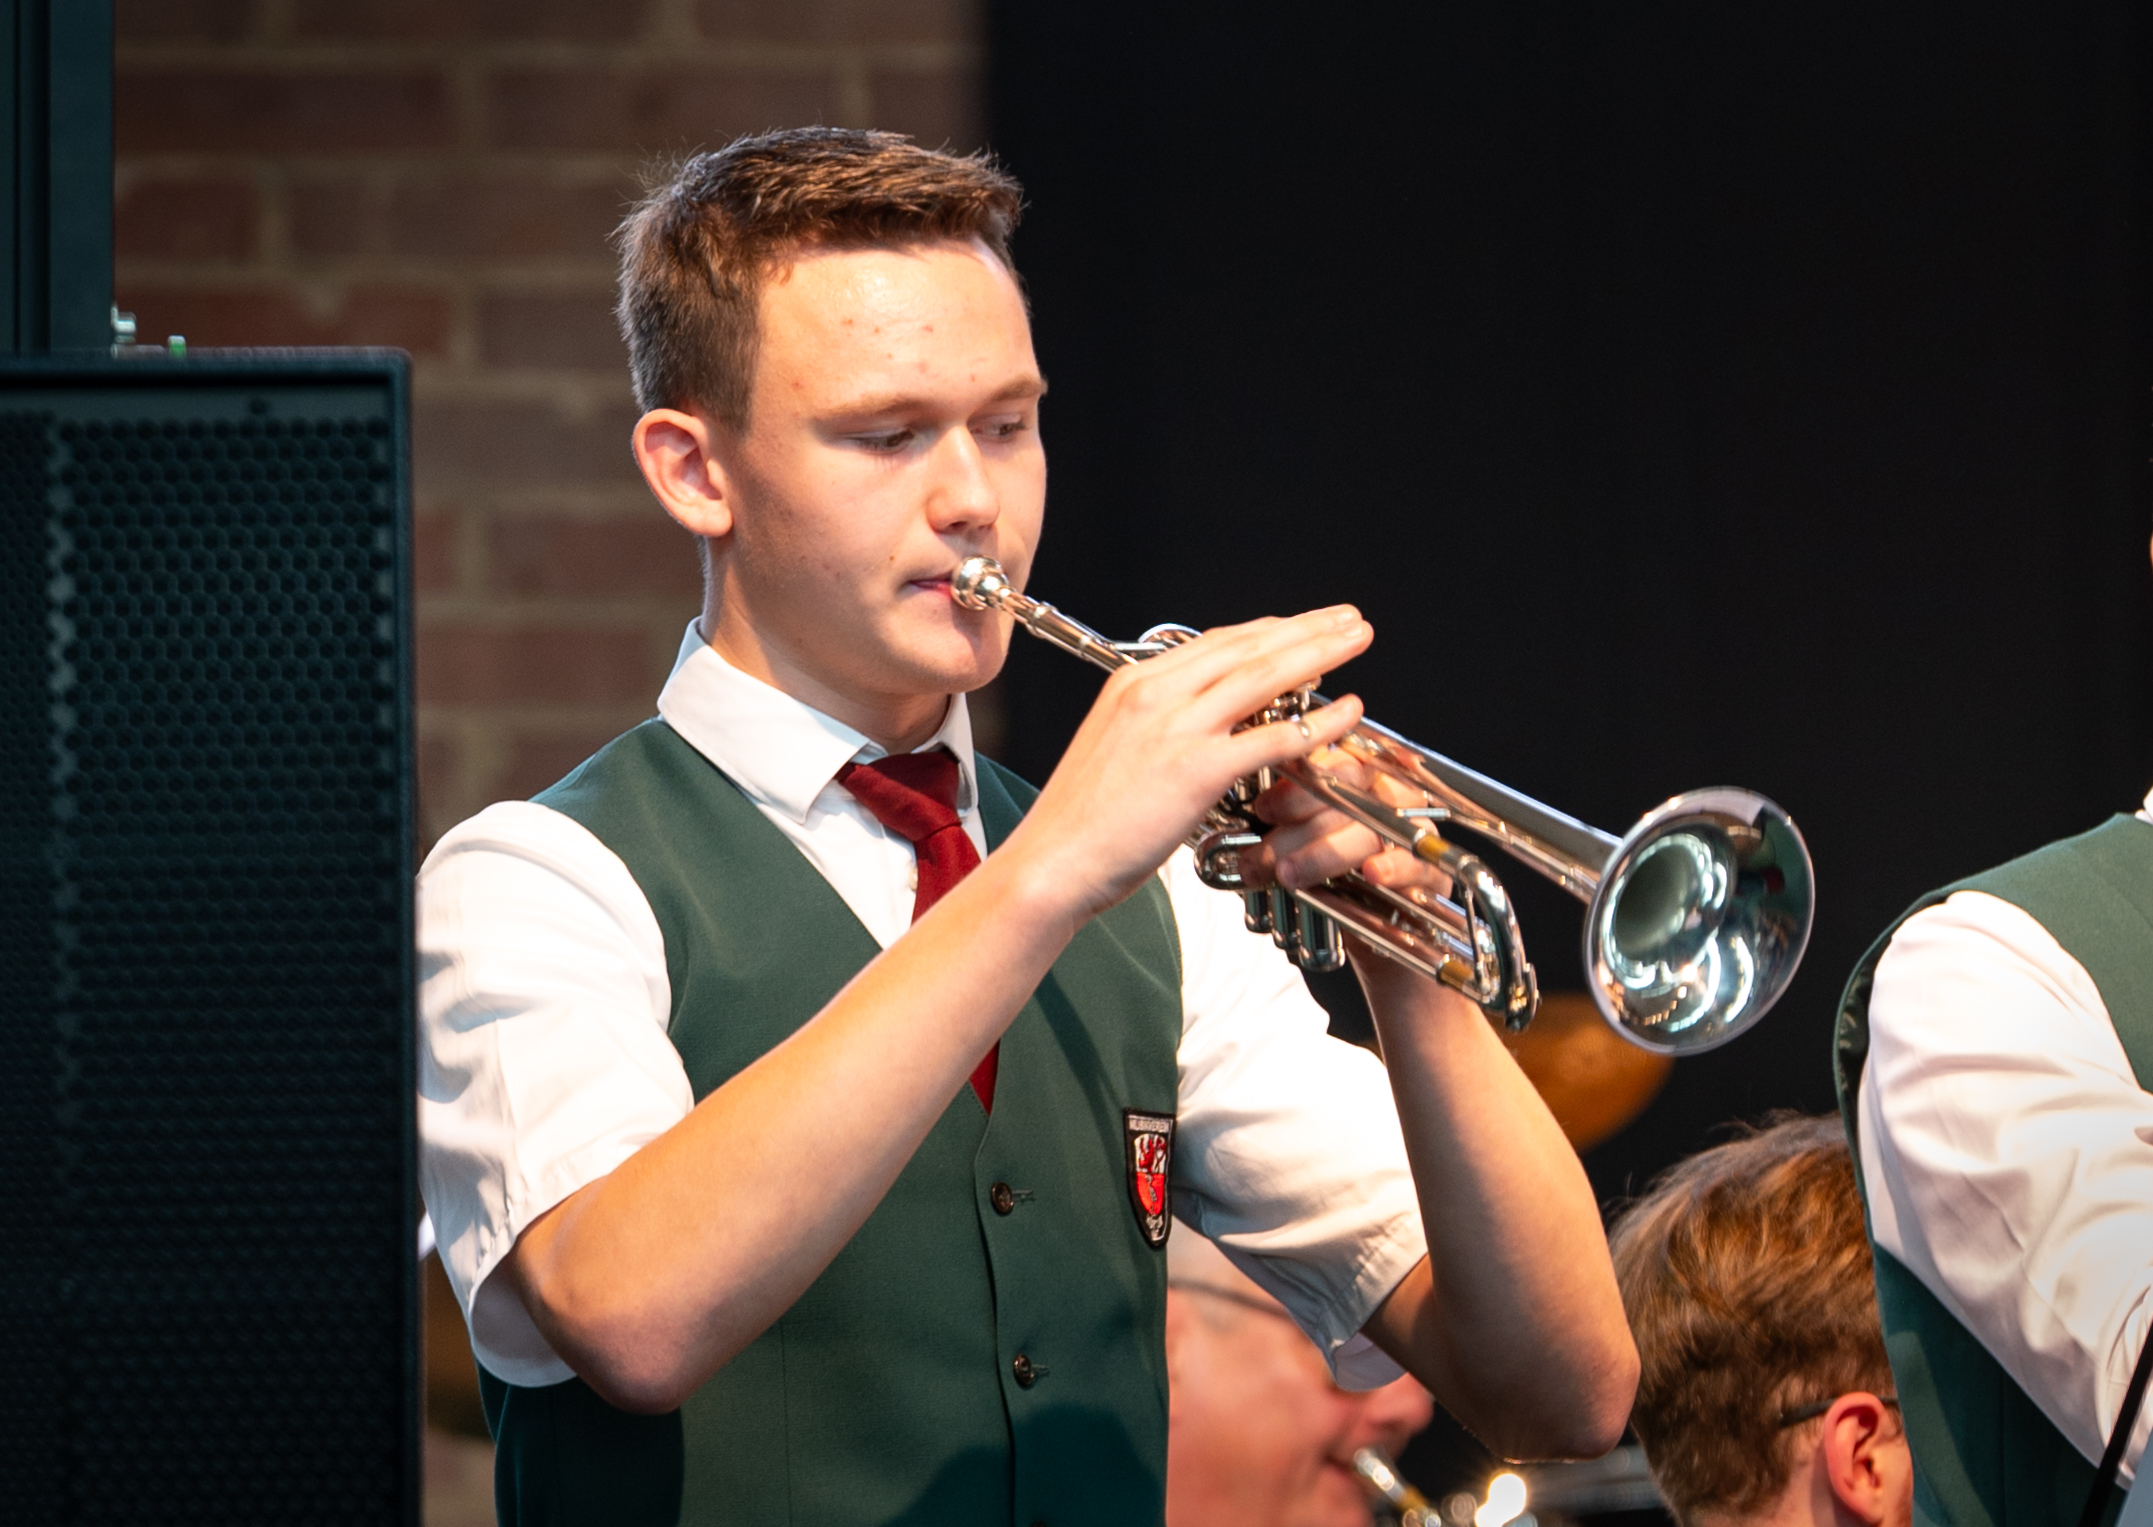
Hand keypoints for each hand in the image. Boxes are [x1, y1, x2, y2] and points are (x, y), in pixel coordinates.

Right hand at [1002, 606, 1372, 920]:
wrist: (1051, 862)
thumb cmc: (1079, 823)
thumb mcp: (1115, 749)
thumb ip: (1157, 727)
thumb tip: (1199, 726)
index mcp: (1132, 683)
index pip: (1215, 642)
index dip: (1268, 630)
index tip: (1303, 626)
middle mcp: (1155, 693)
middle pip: (1247, 646)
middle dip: (1306, 627)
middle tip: (1347, 619)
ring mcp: (1177, 728)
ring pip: (1265, 676)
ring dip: (1320, 653)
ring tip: (1357, 640)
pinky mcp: (1197, 769)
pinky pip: (1273, 737)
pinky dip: (1317, 723)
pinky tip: (1347, 714)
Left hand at [1237, 742, 1450, 902]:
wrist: (1375, 936)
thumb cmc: (1332, 884)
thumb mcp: (1297, 853)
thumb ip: (1275, 835)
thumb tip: (1229, 839)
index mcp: (1358, 779)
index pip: (1333, 764)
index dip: (1297, 785)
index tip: (1263, 809)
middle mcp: (1388, 797)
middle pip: (1351, 793)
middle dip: (1302, 823)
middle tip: (1262, 855)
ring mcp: (1415, 831)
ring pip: (1374, 828)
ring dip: (1328, 851)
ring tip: (1289, 875)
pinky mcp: (1432, 871)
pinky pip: (1418, 861)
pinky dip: (1393, 867)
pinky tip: (1370, 874)